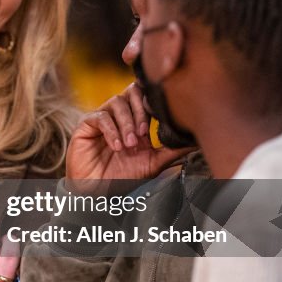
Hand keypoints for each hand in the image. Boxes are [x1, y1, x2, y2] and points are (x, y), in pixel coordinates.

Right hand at [66, 83, 191, 181]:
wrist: (97, 190)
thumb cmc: (122, 177)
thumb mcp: (153, 163)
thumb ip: (173, 150)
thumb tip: (195, 141)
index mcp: (137, 120)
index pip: (146, 97)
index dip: (154, 101)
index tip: (161, 116)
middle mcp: (120, 115)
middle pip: (132, 91)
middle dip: (141, 109)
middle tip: (144, 132)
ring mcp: (103, 118)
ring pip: (117, 102)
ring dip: (127, 123)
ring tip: (129, 144)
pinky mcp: (86, 124)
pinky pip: (100, 117)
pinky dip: (111, 131)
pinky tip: (116, 146)